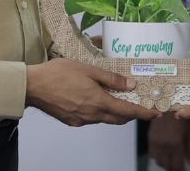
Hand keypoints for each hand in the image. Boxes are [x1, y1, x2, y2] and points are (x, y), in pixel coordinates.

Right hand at [25, 58, 160, 126]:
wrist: (33, 86)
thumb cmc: (59, 73)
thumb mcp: (89, 69)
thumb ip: (111, 78)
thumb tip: (131, 84)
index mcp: (98, 102)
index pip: (128, 111)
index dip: (144, 113)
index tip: (156, 113)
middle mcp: (92, 115)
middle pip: (118, 118)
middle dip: (131, 114)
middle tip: (141, 106)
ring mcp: (81, 120)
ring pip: (104, 118)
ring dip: (114, 112)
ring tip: (119, 99)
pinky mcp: (72, 121)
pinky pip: (91, 118)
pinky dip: (99, 111)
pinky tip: (96, 100)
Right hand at [148, 113, 189, 170]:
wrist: (167, 104)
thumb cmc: (182, 116)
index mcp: (175, 144)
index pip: (177, 165)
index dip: (181, 170)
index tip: (184, 169)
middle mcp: (164, 146)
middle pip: (167, 166)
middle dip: (173, 168)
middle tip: (179, 166)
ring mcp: (155, 143)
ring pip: (159, 161)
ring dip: (165, 163)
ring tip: (172, 160)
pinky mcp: (150, 139)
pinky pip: (152, 154)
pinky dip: (158, 157)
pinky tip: (164, 154)